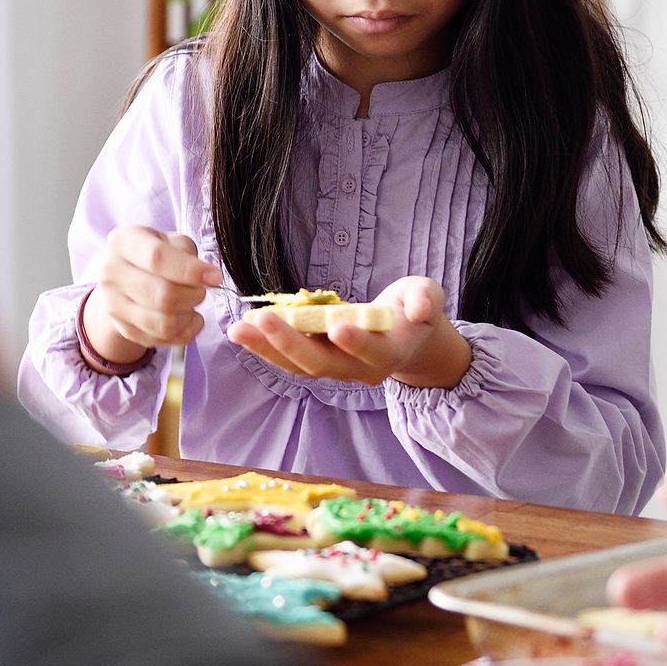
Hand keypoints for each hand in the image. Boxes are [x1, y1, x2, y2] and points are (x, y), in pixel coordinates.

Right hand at [81, 225, 222, 364]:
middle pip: (163, 296)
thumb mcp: (168, 239)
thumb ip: (186, 252)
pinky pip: (164, 339)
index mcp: (123, 242)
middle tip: (201, 290)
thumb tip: (207, 277)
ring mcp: (113, 305)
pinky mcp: (124, 329)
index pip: (157, 259)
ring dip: (189, 315)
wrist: (121, 277)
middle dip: (194, 296)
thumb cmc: (151, 254)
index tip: (215, 277)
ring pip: (164, 323)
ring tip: (192, 303)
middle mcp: (111, 273)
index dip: (191, 271)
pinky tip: (186, 317)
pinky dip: (184, 331)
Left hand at [226, 276, 470, 388]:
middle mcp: (360, 369)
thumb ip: (426, 300)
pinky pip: (289, 360)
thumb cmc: (415, 309)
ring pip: (300, 366)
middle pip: (324, 364)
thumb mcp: (428, 296)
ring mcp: (338, 369)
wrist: (407, 335)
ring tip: (238, 329)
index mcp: (391, 352)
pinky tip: (243, 332)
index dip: (356, 343)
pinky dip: (266, 347)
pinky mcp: (320, 362)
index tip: (336, 327)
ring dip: (267, 348)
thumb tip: (420, 309)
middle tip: (263, 320)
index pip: (373, 352)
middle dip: (292, 343)